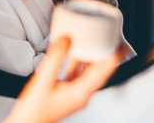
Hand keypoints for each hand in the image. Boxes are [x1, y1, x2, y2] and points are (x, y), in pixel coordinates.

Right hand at [4, 37, 127, 122]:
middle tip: (114, 40)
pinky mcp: (64, 93)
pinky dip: (78, 62)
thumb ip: (55, 58)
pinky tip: (74, 53)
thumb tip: (66, 40)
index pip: (104, 72)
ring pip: (88, 72)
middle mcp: (80, 95)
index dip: (114, 57)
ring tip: (98, 42)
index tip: (120, 44)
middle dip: (107, 55)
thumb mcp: (43, 80)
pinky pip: (76, 74)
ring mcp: (73, 94)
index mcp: (81, 93)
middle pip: (100, 71)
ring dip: (93, 57)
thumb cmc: (33, 112)